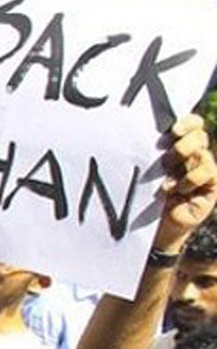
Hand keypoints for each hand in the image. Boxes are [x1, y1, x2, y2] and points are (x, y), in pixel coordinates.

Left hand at [155, 114, 216, 252]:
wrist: (153, 226)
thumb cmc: (145, 196)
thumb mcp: (146, 171)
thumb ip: (150, 152)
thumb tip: (138, 133)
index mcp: (179, 145)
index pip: (193, 124)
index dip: (187, 122)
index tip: (172, 130)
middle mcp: (194, 154)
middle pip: (199, 135)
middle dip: (181, 144)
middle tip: (165, 159)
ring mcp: (205, 169)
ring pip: (201, 153)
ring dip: (181, 163)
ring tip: (165, 181)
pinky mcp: (211, 185)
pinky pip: (207, 171)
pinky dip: (189, 179)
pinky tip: (175, 190)